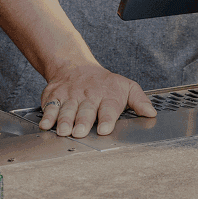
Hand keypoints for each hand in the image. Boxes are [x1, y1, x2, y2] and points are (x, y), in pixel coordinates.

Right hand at [39, 61, 156, 137]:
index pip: (109, 107)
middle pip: (86, 110)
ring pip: (67, 109)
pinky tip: (46, 124)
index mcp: (108, 95)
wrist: (75, 66)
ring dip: (65, 120)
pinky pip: (50, 107)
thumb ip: (139, 101)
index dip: (107, 118)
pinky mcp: (54, 96)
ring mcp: (70, 95)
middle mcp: (89, 95)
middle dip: (83, 121)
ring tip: (64, 131)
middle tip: (81, 132)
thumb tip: (151, 113)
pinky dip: (47, 116)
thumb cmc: (104, 83)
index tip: (105, 129)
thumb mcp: (126, 87)